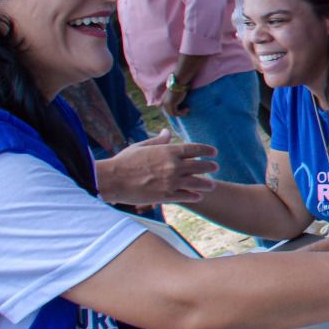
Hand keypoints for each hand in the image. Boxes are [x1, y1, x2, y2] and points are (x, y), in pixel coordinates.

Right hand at [96, 129, 218, 204]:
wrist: (113, 180)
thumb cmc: (124, 161)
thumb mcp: (141, 146)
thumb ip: (158, 141)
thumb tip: (167, 132)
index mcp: (168, 151)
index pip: (194, 149)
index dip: (207, 151)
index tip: (214, 152)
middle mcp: (173, 166)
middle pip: (200, 166)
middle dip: (210, 167)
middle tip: (215, 167)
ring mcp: (171, 181)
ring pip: (197, 183)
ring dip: (207, 184)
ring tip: (212, 185)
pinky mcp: (166, 195)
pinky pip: (186, 196)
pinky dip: (194, 196)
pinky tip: (198, 196)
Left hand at [160, 87, 189, 117]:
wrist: (178, 83)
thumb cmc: (178, 88)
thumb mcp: (175, 96)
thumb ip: (174, 101)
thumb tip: (178, 106)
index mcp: (163, 102)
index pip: (167, 111)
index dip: (174, 113)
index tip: (182, 111)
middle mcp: (163, 104)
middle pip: (170, 114)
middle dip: (178, 114)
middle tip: (185, 111)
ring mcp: (167, 105)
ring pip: (173, 114)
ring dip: (181, 114)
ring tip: (187, 110)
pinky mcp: (171, 105)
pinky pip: (176, 113)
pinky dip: (182, 113)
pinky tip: (187, 109)